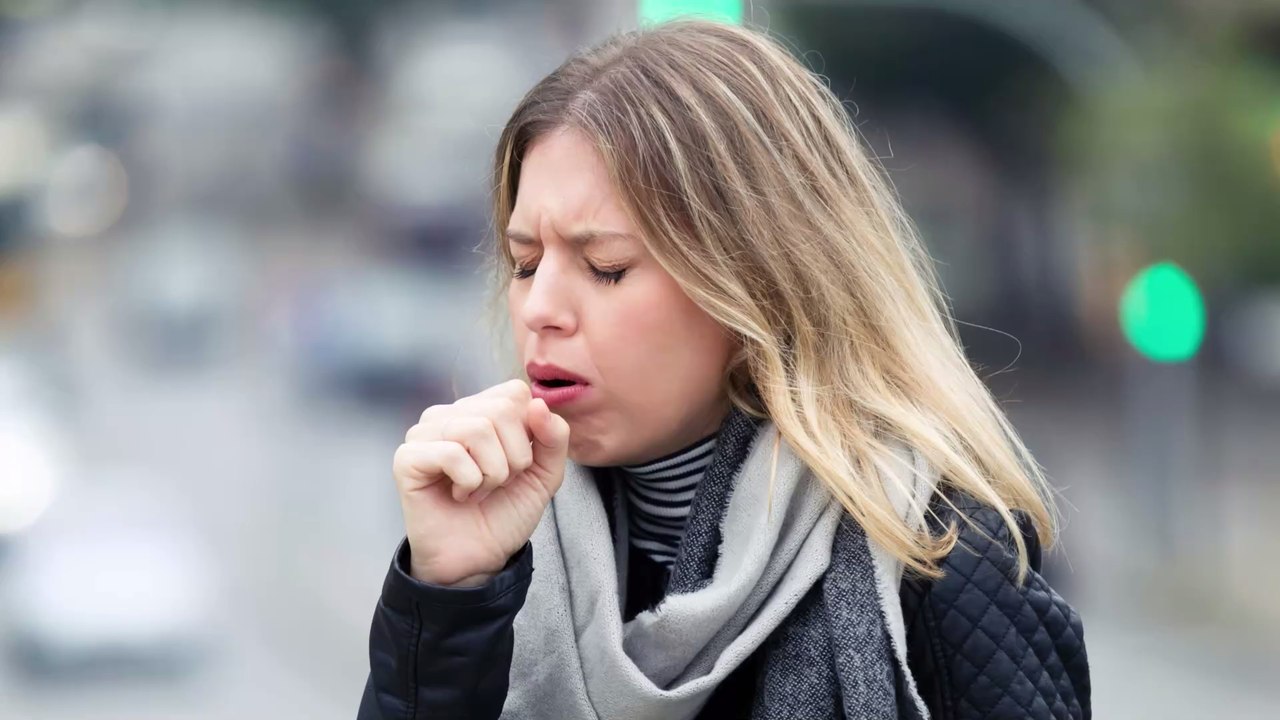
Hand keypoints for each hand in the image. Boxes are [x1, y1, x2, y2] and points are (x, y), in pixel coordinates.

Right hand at [392, 379, 569, 586]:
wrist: (478, 558)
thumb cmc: (504, 512)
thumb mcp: (545, 474)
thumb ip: (553, 437)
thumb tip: (538, 404)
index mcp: (480, 410)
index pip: (514, 392)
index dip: (529, 431)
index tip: (518, 463)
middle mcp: (450, 415)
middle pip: (501, 410)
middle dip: (514, 457)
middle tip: (499, 482)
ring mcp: (424, 433)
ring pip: (477, 429)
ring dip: (492, 472)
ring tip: (479, 490)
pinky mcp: (407, 458)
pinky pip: (451, 453)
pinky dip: (469, 481)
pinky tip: (460, 495)